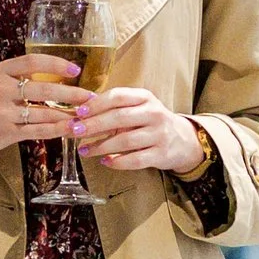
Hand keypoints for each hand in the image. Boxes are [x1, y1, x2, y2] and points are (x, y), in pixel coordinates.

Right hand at [0, 53, 93, 161]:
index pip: (33, 62)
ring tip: (85, 115)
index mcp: (1, 71)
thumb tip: (60, 76)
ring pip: (43, 112)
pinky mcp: (7, 132)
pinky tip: (70, 129)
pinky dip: (57, 130)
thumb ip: (22, 77)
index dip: (57, 64)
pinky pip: (38, 130)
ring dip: (68, 114)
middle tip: (90, 97)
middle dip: (71, 94)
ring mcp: (3, 112)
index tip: (76, 69)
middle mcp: (1, 89)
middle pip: (43, 89)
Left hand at [69, 87, 203, 172]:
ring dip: (100, 146)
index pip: (118, 96)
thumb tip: (81, 113)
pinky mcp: (161, 154)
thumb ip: (115, 108)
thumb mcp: (139, 107)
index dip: (97, 104)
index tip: (79, 112)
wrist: (183, 140)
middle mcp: (154, 113)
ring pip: (125, 141)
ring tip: (84, 150)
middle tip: (75, 131)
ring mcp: (159, 134)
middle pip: (119, 118)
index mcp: (145, 97)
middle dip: (93, 125)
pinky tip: (105, 161)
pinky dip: (118, 162)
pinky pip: (135, 160)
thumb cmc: (151, 121)